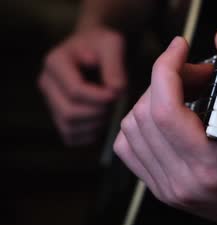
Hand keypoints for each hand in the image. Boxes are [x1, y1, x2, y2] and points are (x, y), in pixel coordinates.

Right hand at [38, 27, 126, 145]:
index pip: (74, 91)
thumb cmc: (104, 45)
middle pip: (70, 112)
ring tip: (110, 110)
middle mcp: (47, 83)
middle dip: (97, 113)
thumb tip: (115, 90)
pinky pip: (70, 136)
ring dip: (95, 125)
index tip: (117, 93)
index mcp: (55, 62)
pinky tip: (103, 122)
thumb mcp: (112, 44)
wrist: (95, 49)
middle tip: (114, 103)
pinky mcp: (58, 116)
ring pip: (69, 126)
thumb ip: (114, 65)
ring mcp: (50, 101)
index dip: (99, 97)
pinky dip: (89, 135)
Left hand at [113, 32, 216, 222]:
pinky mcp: (163, 190)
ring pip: (131, 130)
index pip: (166, 110)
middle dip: (166, 80)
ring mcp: (170, 188)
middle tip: (195, 74)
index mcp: (214, 165)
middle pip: (145, 114)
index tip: (179, 48)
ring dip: (151, 100)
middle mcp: (185, 180)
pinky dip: (140, 124)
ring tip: (182, 94)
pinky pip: (128, 149)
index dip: (167, 67)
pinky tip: (164, 118)